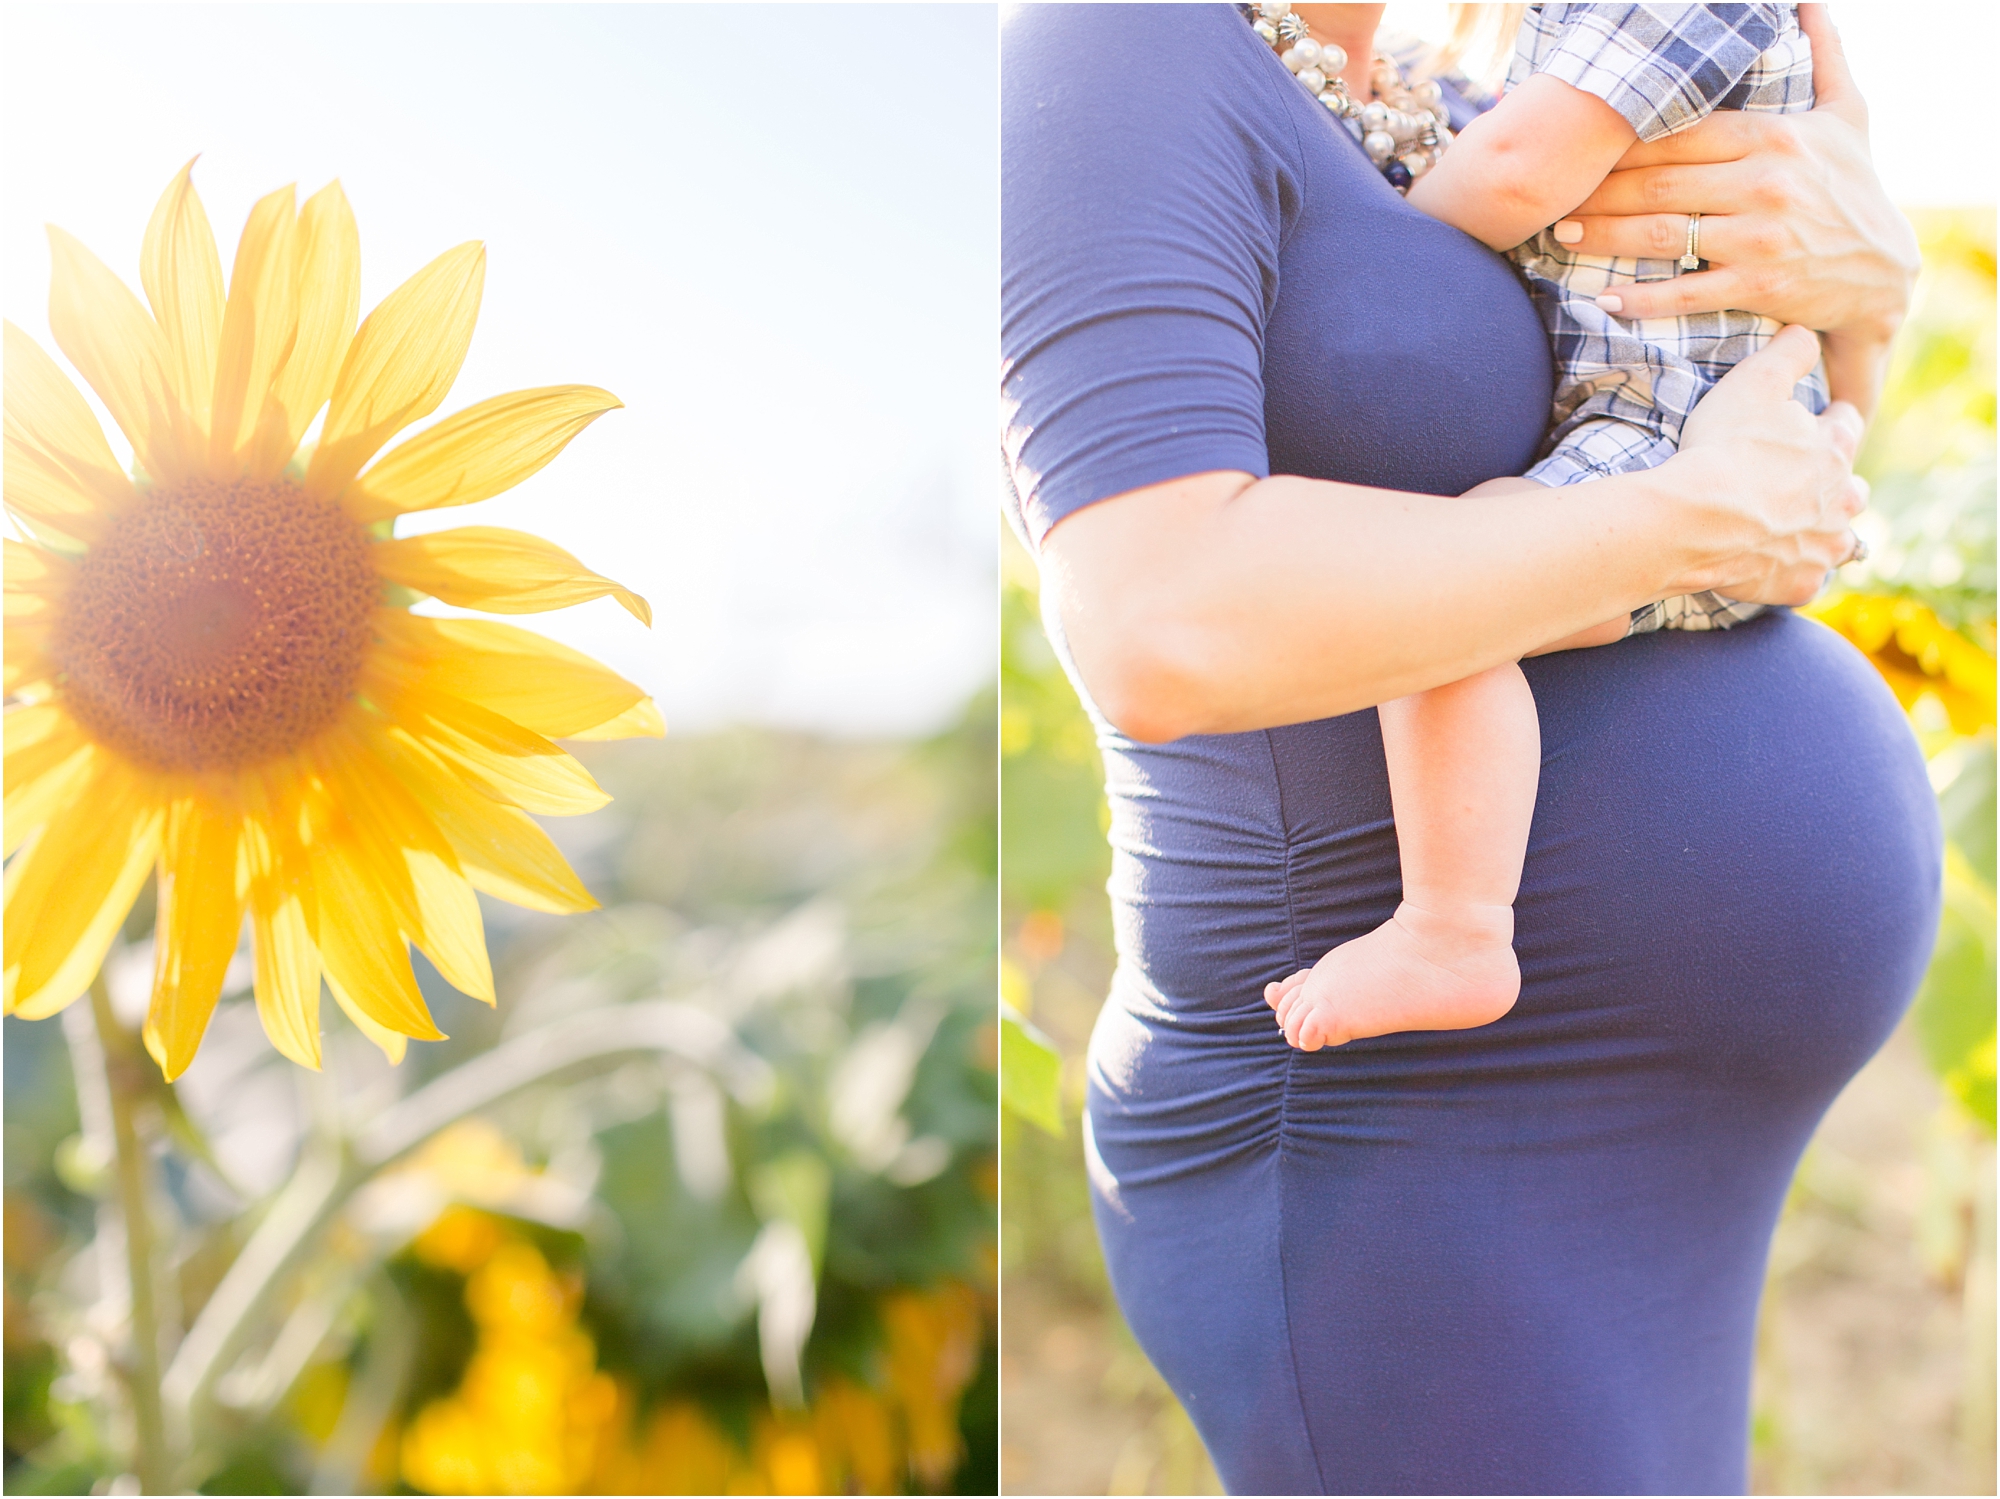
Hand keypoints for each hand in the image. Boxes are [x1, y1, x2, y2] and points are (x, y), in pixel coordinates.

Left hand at [1550, 6, 1917, 406]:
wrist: (1886, 273)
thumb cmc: (1856, 187)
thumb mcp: (1850, 114)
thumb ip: (1825, 55)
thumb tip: (1808, 1)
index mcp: (1776, 136)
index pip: (1682, 133)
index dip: (1623, 143)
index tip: (1580, 148)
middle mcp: (1767, 183)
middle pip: (1660, 183)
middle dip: (1600, 189)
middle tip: (1554, 194)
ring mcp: (1762, 237)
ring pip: (1663, 233)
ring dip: (1604, 235)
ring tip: (1562, 233)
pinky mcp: (1760, 286)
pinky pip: (1687, 292)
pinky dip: (1642, 297)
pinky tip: (1604, 297)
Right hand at [1669, 324, 1867, 605]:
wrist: (1692, 520)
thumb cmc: (1722, 449)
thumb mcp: (1752, 382)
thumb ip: (1788, 352)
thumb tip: (1806, 332)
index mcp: (1835, 447)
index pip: (1845, 425)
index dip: (1824, 422)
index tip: (1807, 425)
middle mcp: (1842, 499)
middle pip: (1851, 490)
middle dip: (1831, 485)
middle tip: (1795, 484)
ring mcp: (1824, 546)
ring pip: (1838, 540)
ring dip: (1820, 533)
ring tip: (1788, 530)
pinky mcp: (1800, 584)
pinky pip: (1805, 580)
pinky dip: (1792, 573)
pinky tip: (1769, 565)